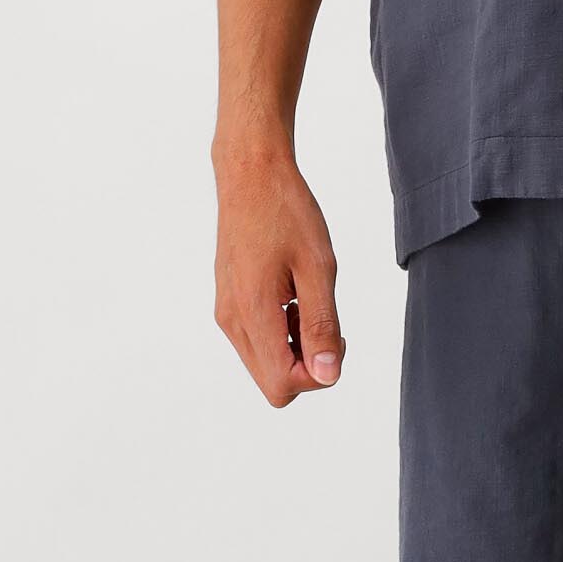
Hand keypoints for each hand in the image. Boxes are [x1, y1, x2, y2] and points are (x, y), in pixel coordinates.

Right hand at [213, 148, 344, 406]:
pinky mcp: (228, 302)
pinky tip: (292, 293)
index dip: (317, 374)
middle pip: (272, 381)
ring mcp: (227, 312)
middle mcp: (232, 321)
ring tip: (308, 298)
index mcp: (253, 314)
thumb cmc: (286, 212)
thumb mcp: (318, 268)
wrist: (251, 175)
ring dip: (295, 346)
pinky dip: (281, 330)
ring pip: (265, 362)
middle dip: (307, 363)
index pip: (282, 386)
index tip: (335, 335)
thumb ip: (321, 325)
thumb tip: (327, 375)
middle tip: (325, 317)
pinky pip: (257, 339)